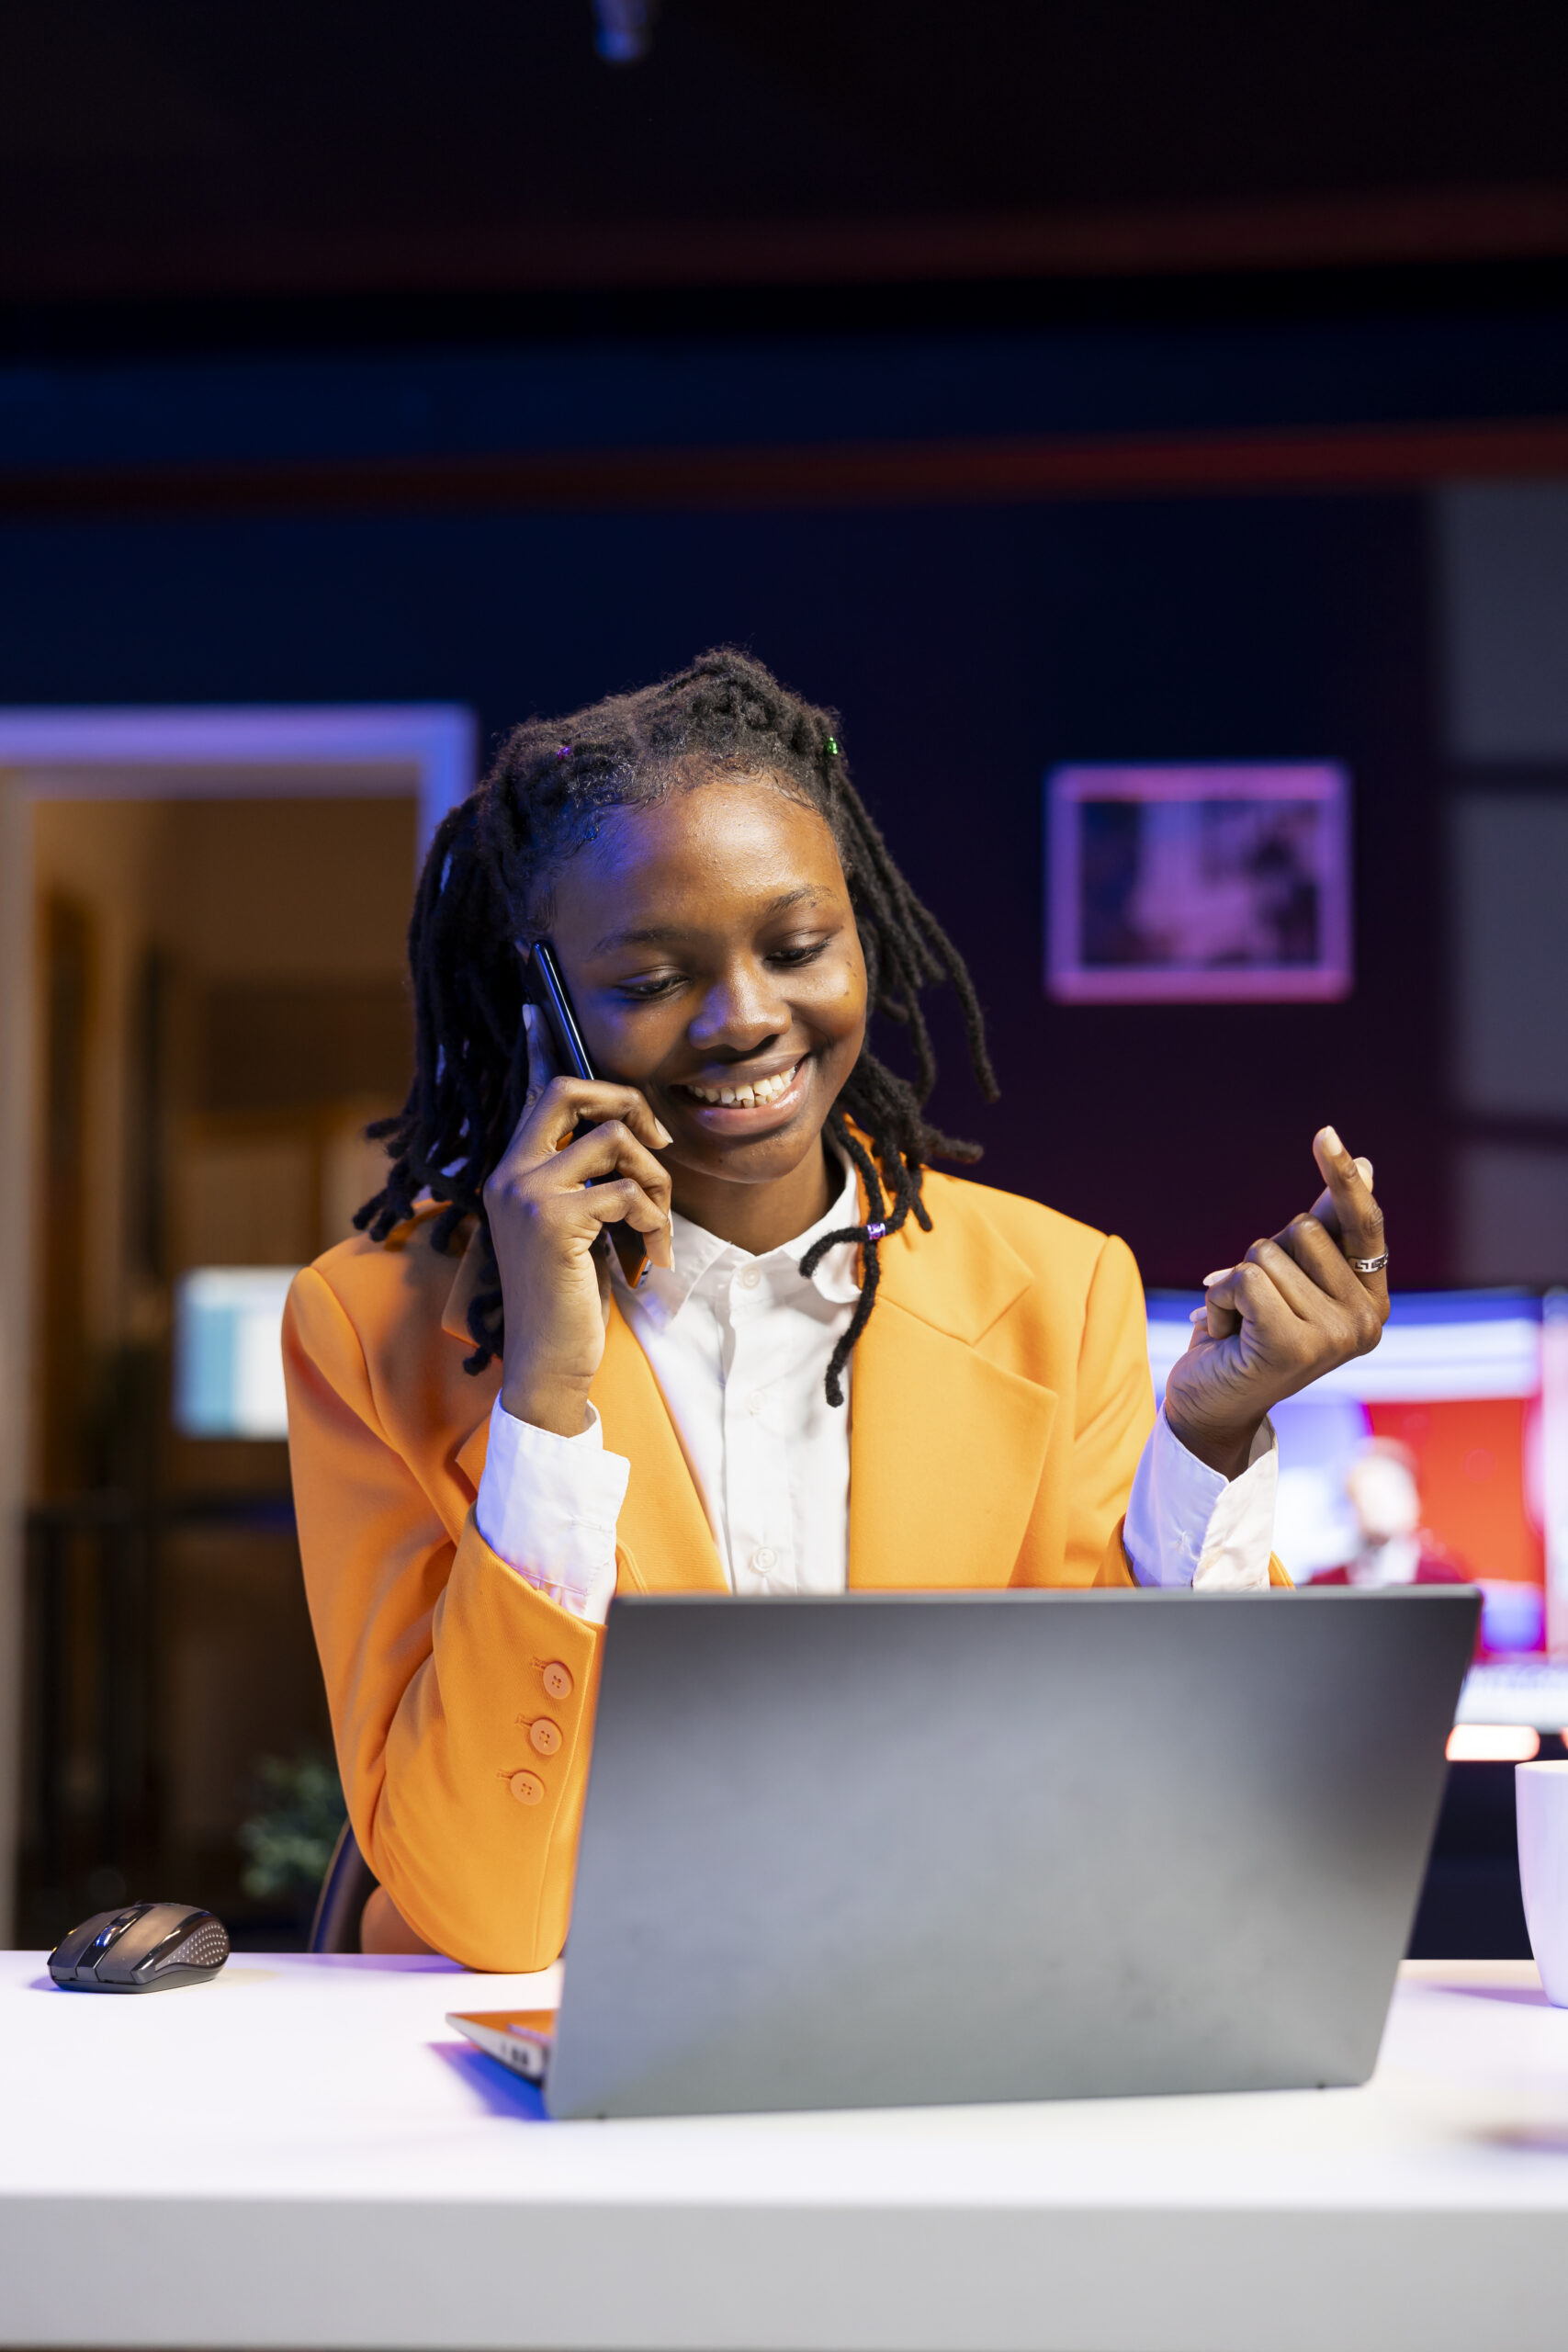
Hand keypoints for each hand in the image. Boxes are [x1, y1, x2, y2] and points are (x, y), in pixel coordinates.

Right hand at [482, 1006, 674, 1436]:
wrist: (550, 1363)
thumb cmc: (569, 1297)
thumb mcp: (576, 1227)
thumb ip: (585, 1181)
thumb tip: (625, 1138)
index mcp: (512, 1170)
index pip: (529, 1091)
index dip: (539, 1045)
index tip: (538, 1005)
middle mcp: (509, 1172)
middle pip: (572, 1090)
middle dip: (630, 1107)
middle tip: (660, 1147)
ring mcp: (527, 1193)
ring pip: (614, 1140)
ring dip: (655, 1180)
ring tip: (655, 1225)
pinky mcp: (554, 1220)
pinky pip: (629, 1189)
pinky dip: (654, 1223)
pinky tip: (648, 1257)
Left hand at [1162, 1126, 1388, 1479]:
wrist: (1211, 1407)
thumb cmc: (1249, 1337)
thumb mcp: (1290, 1278)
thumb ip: (1328, 1229)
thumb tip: (1368, 1167)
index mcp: (1373, 1302)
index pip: (1363, 1223)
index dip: (1343, 1177)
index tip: (1326, 1133)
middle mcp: (1366, 1322)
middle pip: (1301, 1228)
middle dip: (1263, 1257)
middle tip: (1257, 1309)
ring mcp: (1334, 1336)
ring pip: (1266, 1254)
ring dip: (1236, 1283)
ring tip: (1241, 1326)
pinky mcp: (1293, 1344)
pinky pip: (1243, 1278)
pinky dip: (1219, 1298)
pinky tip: (1225, 1334)